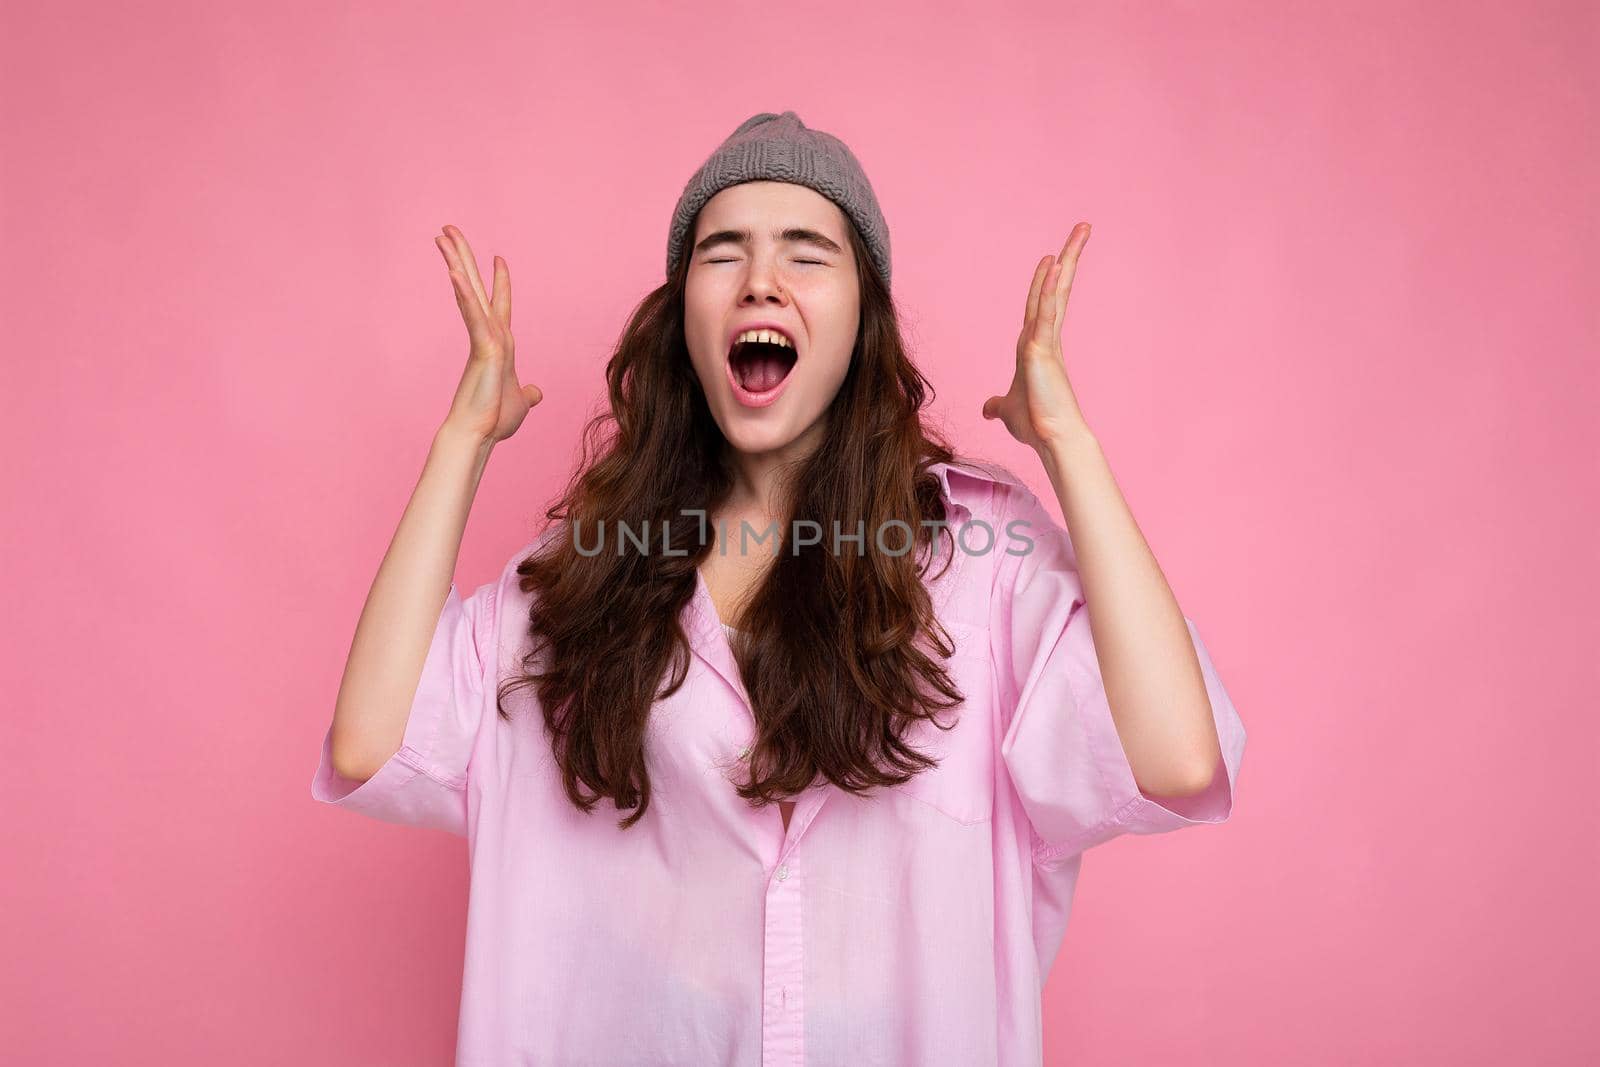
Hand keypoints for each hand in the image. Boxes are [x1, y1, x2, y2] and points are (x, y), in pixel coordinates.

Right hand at [434, 224, 542, 444]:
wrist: (479, 435)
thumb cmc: (494, 420)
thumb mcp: (521, 401)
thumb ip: (529, 392)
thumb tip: (537, 392)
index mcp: (499, 342)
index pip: (499, 303)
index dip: (499, 280)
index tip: (498, 258)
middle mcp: (489, 334)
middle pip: (475, 286)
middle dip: (463, 256)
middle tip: (448, 229)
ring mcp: (484, 338)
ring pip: (470, 292)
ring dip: (457, 262)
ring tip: (442, 236)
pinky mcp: (483, 347)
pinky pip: (473, 315)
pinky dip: (466, 295)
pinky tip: (457, 273)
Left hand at [982, 222, 1091, 453]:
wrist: (1051, 439)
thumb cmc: (1036, 424)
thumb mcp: (1008, 409)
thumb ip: (997, 404)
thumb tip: (987, 409)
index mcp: (1037, 344)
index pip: (1043, 302)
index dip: (1048, 278)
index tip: (1057, 255)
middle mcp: (1044, 336)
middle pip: (1057, 287)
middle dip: (1069, 256)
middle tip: (1083, 227)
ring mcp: (1045, 340)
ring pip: (1056, 291)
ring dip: (1067, 258)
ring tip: (1080, 230)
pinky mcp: (1041, 349)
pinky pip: (1045, 311)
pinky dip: (1047, 288)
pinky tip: (1053, 264)